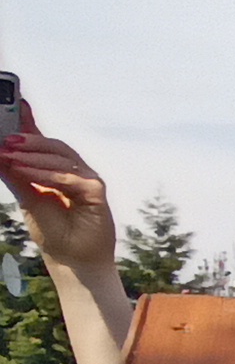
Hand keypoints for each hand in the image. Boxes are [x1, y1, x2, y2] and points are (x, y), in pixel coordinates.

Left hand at [0, 125, 116, 276]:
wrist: (72, 261)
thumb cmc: (53, 232)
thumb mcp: (27, 198)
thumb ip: (16, 175)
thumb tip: (0, 153)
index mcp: (58, 171)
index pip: (43, 143)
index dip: (31, 122)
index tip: (18, 102)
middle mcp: (75, 171)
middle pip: (53, 146)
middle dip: (28, 140)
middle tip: (4, 140)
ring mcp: (87, 180)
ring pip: (61, 157)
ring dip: (32, 156)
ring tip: (8, 155)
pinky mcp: (96, 191)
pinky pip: (69, 176)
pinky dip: (46, 173)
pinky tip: (26, 172)